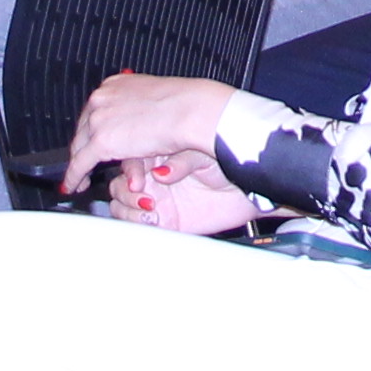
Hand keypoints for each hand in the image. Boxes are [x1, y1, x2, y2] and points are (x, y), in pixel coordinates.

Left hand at [63, 70, 237, 190]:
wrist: (192, 111)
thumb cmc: (187, 105)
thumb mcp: (158, 100)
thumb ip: (142, 109)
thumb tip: (141, 118)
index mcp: (116, 85)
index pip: (96, 110)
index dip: (93, 129)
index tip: (92, 140)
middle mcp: (103, 98)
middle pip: (84, 128)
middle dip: (84, 147)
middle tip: (84, 165)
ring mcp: (99, 119)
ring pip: (79, 146)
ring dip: (78, 165)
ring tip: (79, 180)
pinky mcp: (101, 141)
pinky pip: (79, 164)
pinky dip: (74, 178)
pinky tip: (75, 187)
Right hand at [94, 151, 258, 234]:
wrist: (250, 187)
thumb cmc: (230, 161)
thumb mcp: (204, 153)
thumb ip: (181, 161)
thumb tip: (160, 173)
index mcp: (159, 149)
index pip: (130, 157)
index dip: (130, 171)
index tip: (138, 182)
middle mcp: (153, 173)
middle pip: (120, 181)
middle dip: (125, 190)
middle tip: (143, 195)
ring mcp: (156, 196)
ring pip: (120, 201)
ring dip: (128, 207)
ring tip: (150, 208)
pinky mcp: (162, 218)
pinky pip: (133, 221)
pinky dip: (136, 221)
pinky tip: (153, 217)